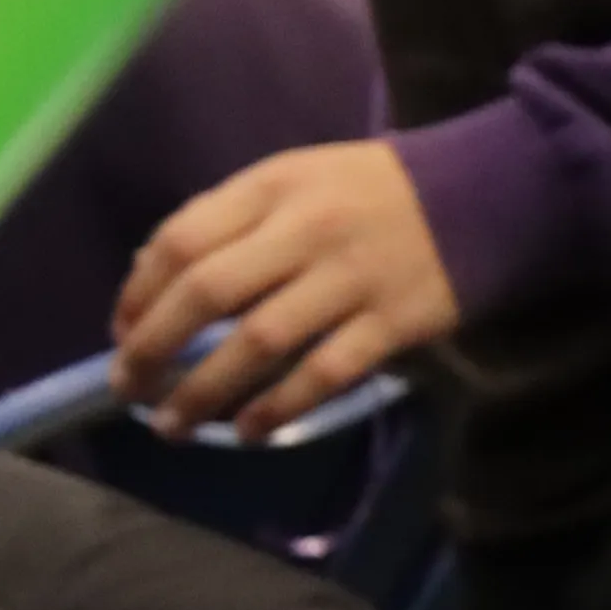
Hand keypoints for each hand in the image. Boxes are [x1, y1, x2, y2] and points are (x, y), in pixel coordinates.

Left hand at [111, 141, 455, 440]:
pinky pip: (325, 372)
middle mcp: (306, 230)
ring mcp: (352, 278)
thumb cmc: (375, 192)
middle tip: (130, 392)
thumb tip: (153, 282)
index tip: (120, 335)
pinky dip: (279, 406)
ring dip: (205, 389)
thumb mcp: (297, 179)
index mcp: (272, 187)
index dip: (137, 295)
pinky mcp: (395, 322)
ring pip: (259, 341)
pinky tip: (249, 430)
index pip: (180, 241)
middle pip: (207, 293)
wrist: (489, 194)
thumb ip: (231, 220)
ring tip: (175, 425)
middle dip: (154, 348)